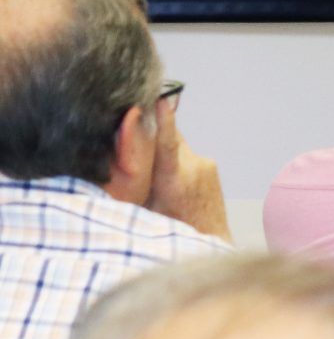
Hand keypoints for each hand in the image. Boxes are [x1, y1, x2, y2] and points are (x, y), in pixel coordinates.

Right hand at [144, 96, 227, 238]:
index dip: (164, 120)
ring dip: (164, 151)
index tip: (161, 100)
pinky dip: (177, 159)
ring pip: (177, 145)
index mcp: (173, 180)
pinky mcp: (212, 165)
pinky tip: (174, 179)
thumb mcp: (144, 209)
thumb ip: (134, 184)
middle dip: (151, 136)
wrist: (209, 237)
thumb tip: (116, 162)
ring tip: (158, 174)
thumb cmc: (170, 228)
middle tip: (134, 140)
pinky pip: (187, 154)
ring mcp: (206, 165)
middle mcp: (193, 168)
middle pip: (167, 137)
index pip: (167, 144)